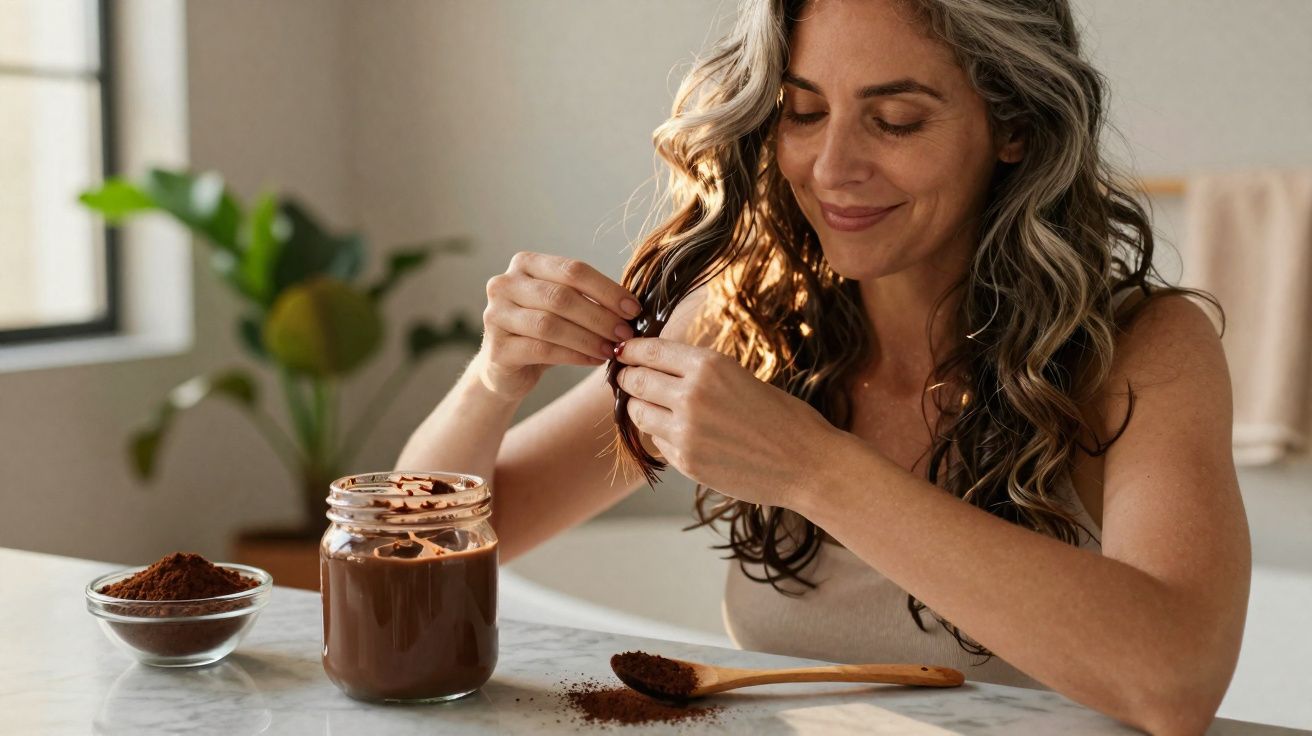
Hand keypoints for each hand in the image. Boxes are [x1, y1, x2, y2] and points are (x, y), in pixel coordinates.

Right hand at [480, 251, 641, 400]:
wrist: (508, 369)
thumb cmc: (542, 331)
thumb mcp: (564, 307)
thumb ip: (588, 298)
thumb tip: (632, 305)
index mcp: (525, 264)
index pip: (572, 270)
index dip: (607, 290)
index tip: (634, 309)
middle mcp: (504, 284)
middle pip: (561, 296)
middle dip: (600, 316)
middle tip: (626, 333)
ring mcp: (495, 315)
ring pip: (550, 325)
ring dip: (588, 338)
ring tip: (612, 349)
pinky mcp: (497, 348)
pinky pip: (543, 350)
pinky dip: (574, 355)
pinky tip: (593, 360)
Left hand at [614, 337, 839, 507]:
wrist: (806, 463)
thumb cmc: (782, 417)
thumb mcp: (739, 377)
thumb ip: (698, 373)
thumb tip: (657, 367)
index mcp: (708, 366)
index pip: (649, 351)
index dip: (630, 351)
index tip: (623, 351)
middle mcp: (691, 395)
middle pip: (635, 381)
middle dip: (628, 378)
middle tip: (627, 378)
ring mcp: (685, 431)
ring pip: (638, 413)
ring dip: (640, 408)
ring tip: (653, 407)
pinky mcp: (685, 461)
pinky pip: (657, 442)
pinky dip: (661, 435)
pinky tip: (681, 434)